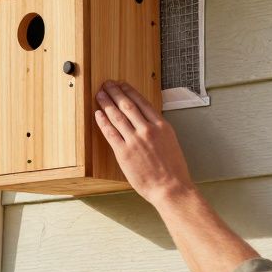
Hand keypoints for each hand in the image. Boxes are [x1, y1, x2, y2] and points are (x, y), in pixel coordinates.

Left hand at [94, 81, 194, 206]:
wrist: (171, 187)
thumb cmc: (173, 170)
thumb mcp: (171, 143)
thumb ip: (158, 131)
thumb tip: (147, 122)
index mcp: (162, 126)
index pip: (142, 103)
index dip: (130, 91)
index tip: (122, 85)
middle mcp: (148, 130)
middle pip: (128, 105)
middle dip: (115, 92)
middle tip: (107, 84)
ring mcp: (135, 140)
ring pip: (117, 116)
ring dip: (107, 103)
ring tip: (100, 94)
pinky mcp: (124, 152)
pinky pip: (110, 132)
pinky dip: (103, 121)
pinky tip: (98, 114)